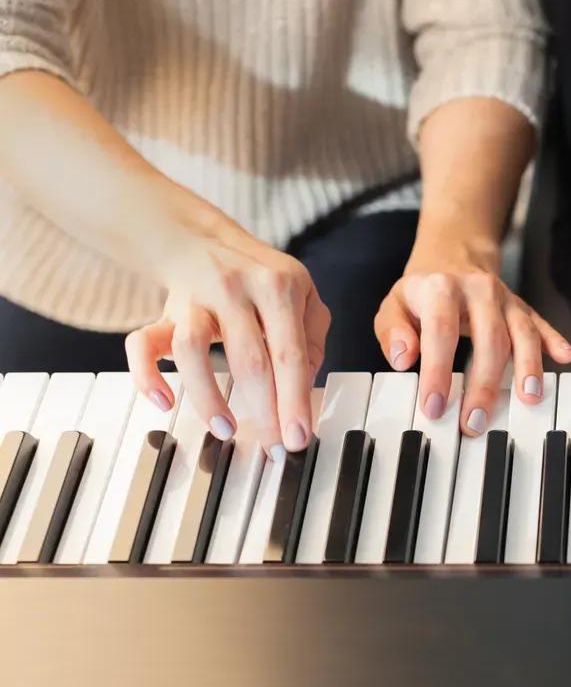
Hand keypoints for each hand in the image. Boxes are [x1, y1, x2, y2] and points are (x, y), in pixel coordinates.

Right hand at [126, 208, 329, 458]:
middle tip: (272, 448)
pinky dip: (146, 374)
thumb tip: (305, 386)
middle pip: (248, 358)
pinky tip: (162, 402)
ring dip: (207, 395)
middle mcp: (235, 289)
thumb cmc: (261, 278)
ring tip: (224, 429)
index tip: (298, 438)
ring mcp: (194, 299)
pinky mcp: (162, 313)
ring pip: (192, 349)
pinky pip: (141, 343)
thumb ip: (313, 337)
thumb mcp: (302, 294)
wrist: (202, 239)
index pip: (289, 352)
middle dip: (263, 410)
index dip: (295, 399)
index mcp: (278, 286)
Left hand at [374, 238, 570, 435]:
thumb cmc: (422, 294)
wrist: (452, 259)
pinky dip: (555, 340)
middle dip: (484, 383)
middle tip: (475, 422)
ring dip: (528, 366)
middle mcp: (478, 290)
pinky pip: (541, 324)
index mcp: (441, 288)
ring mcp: (505, 299)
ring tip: (529, 398)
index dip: (438, 370)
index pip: (440, 331)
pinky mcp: (523, 308)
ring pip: (521, 331)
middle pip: (489, 337)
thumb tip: (403, 358)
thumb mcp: (394, 306)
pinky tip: (565, 357)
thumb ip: (392, 331)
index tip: (434, 406)